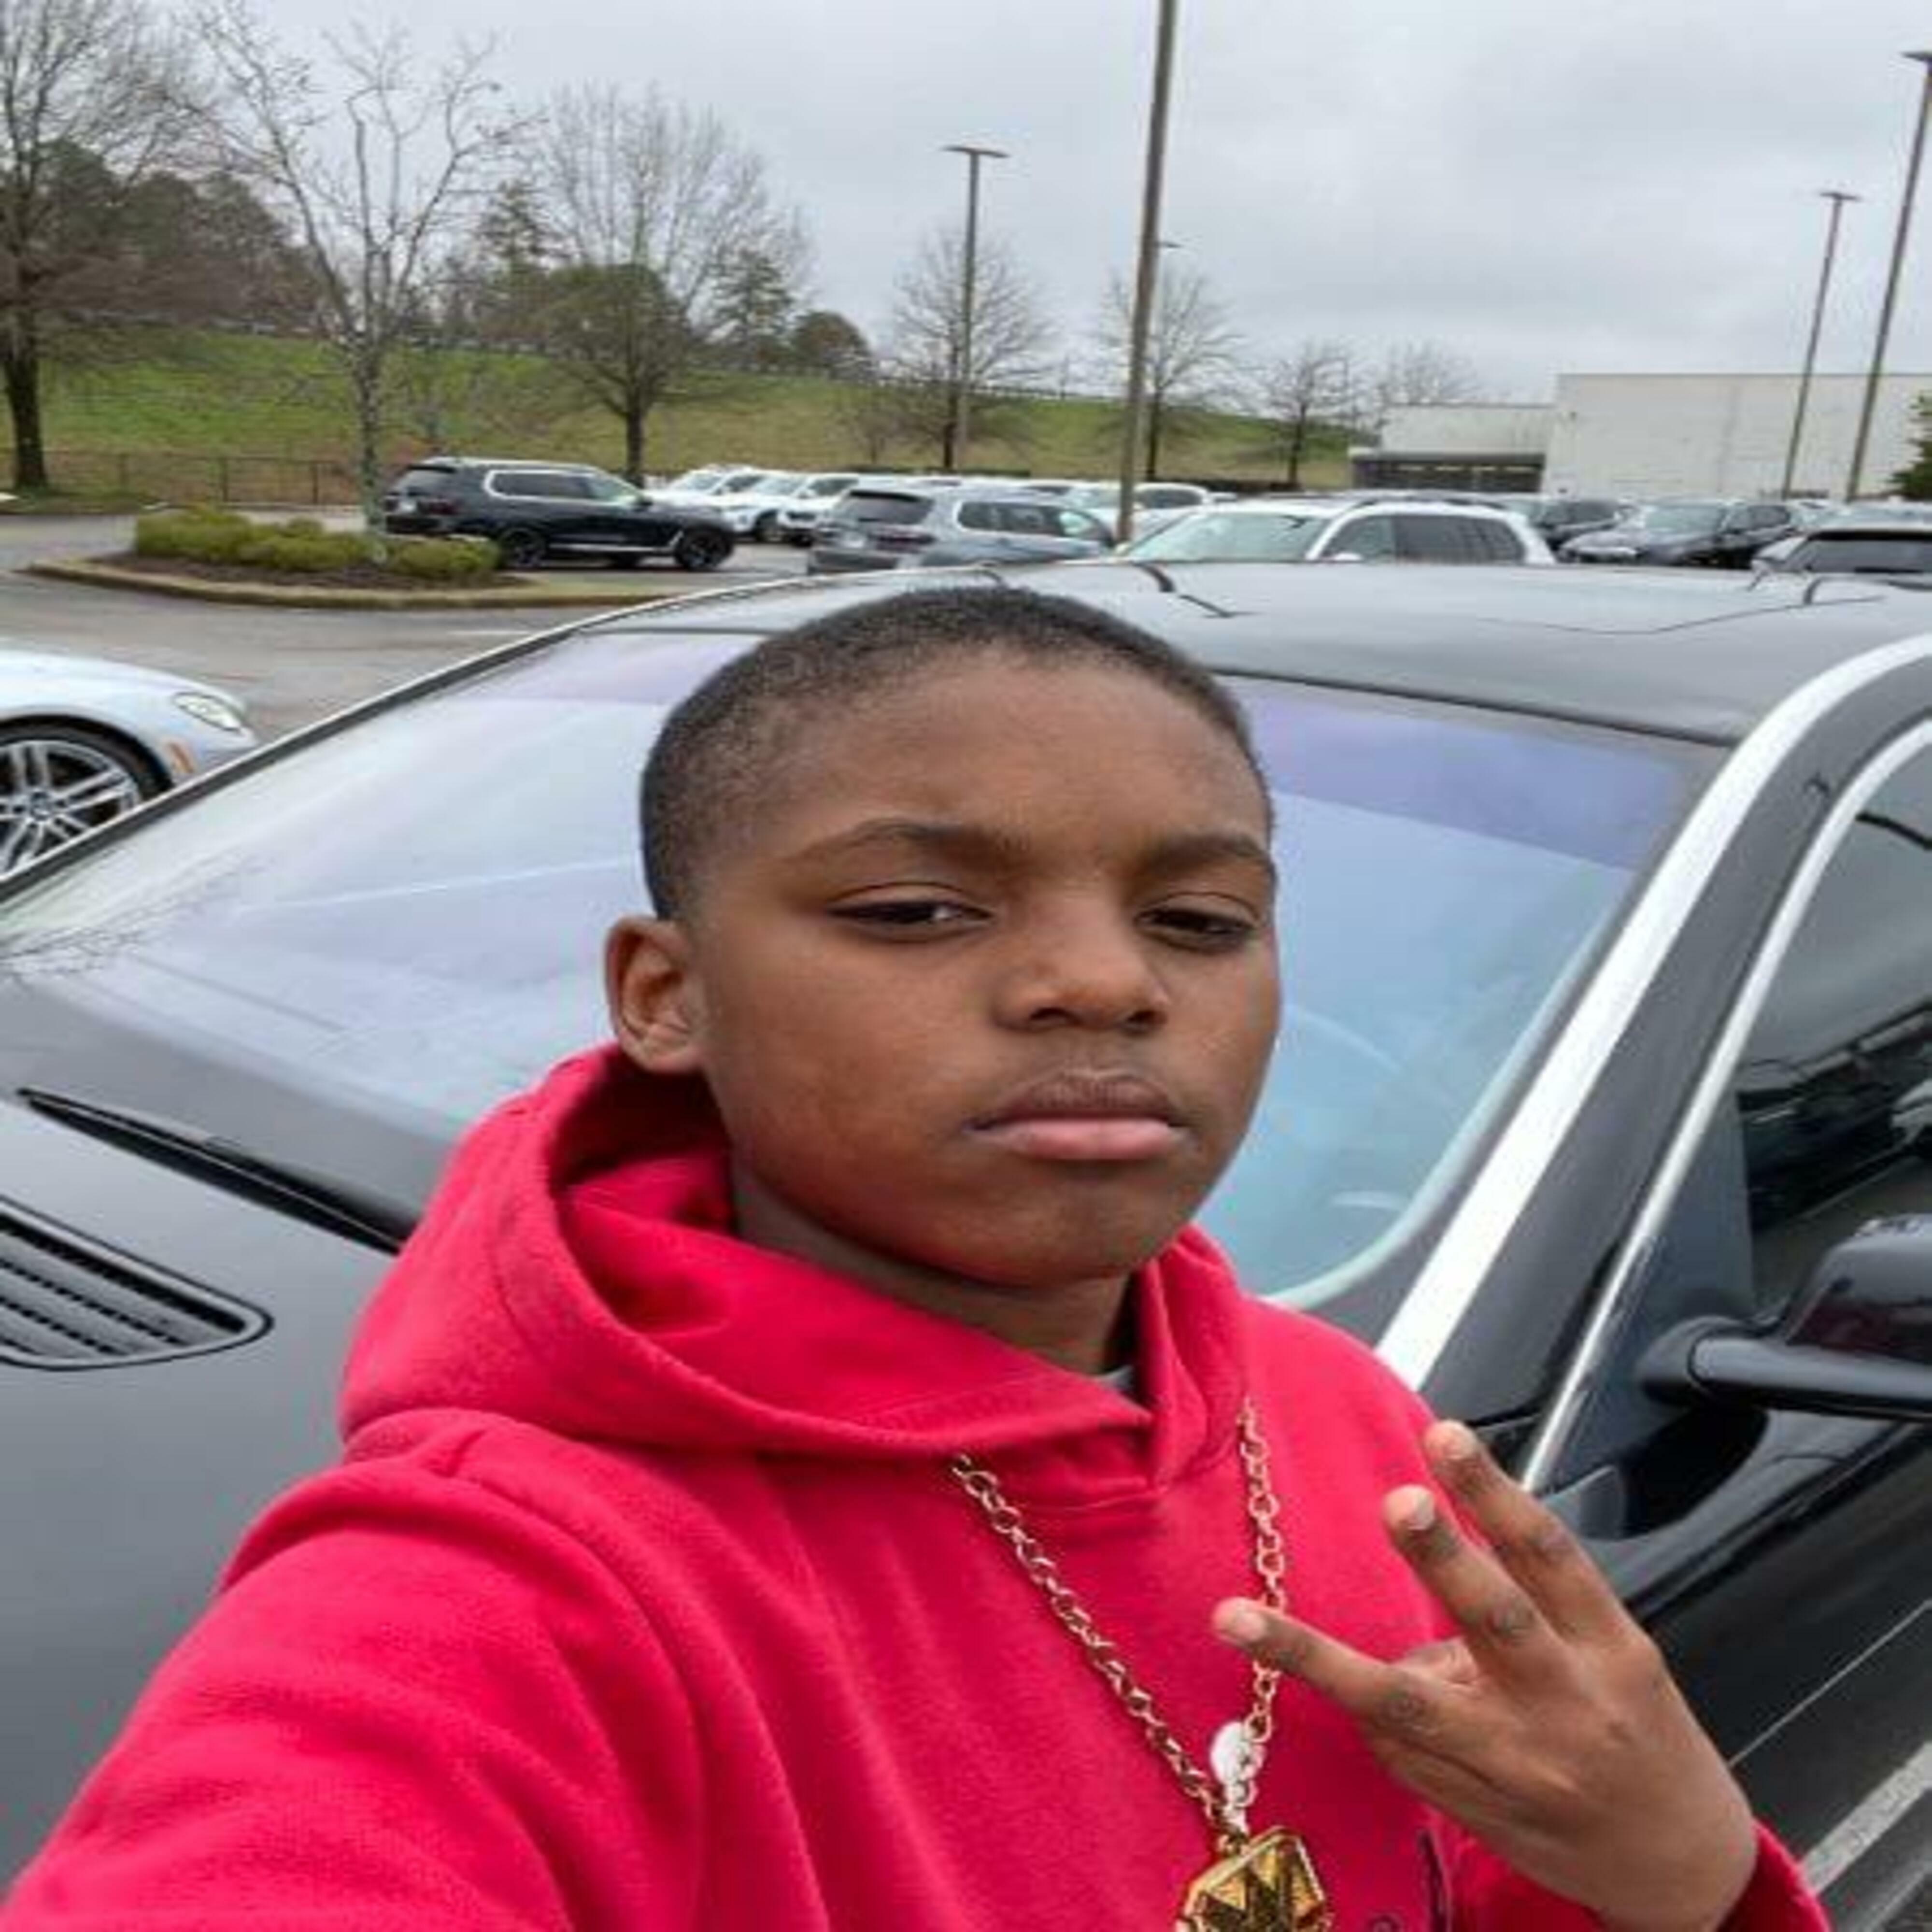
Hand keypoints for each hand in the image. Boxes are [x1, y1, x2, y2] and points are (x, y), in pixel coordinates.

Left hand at [1213, 1420, 1758, 1931]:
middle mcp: (1566, 1703)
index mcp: (1612, 1649)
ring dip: (1314, 1659)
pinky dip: (1364, 1708)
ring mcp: (1514, 1764)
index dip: (1495, 1494)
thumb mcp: (1616, 1658)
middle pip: (1496, 1620)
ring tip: (1236, 1618)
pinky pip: (1398, 1748)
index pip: (1549, 1556)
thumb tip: (1432, 1572)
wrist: (1677, 1863)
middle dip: (1443, 1561)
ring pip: (1405, 1705)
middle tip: (1396, 1501)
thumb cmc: (1636, 1731)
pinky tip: (1344, 1685)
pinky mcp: (1472, 1810)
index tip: (1446, 1436)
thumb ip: (1536, 1609)